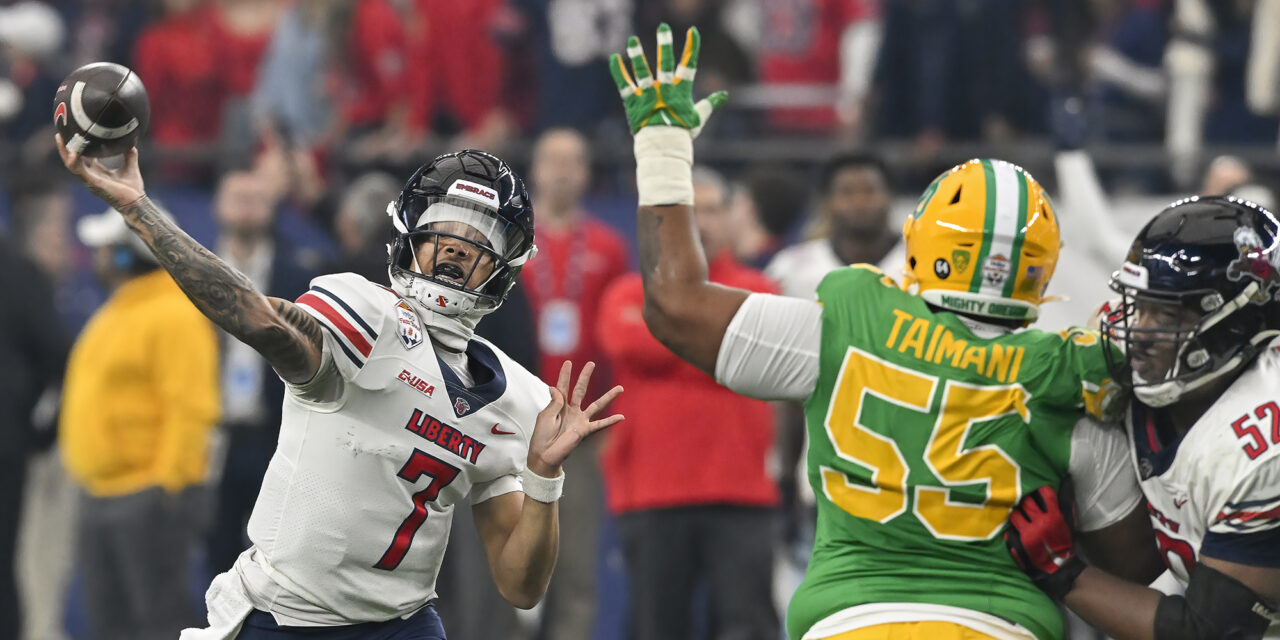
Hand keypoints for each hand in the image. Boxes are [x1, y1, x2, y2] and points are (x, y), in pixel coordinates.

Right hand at [55, 133, 145, 210]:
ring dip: (65, 152)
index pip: (83, 157)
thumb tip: (130, 144)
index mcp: (97, 171)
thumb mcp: (130, 168)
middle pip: (72, 159)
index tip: (74, 132)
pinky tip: (73, 153)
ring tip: (60, 138)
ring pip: (72, 164)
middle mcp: (90, 175)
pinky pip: (80, 172)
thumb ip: (129, 156)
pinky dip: (75, 162)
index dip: (77, 146)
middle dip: (65, 147)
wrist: (137, 202)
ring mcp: (90, 180)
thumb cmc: (132, 189)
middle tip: (60, 132)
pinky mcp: (93, 183)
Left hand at [527, 361, 623, 476]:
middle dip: (585, 377)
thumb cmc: (541, 436)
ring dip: (608, 397)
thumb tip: (554, 387)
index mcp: (558, 406)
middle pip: (580, 390)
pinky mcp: (584, 431)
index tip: (568, 362)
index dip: (565, 375)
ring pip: (596, 405)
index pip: (562, 387)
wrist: (544, 455)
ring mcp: (579, 420)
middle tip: (591, 363)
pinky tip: (621, 417)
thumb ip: (553, 403)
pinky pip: (599, 425)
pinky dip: (610, 421)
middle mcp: (571, 410)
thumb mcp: (545, 417)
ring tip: (620, 388)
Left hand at [610, 23, 726, 137]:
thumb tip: (724, 95)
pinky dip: (619, 72)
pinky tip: (614, 58)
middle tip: (663, 27)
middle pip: (665, 63)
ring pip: (642, 72)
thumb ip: (710, 103)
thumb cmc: (682, 133)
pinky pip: (624, 85)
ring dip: (637, 55)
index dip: (692, 48)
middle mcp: (664, 90)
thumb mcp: (698, 117)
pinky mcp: (633, 103)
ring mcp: (648, 95)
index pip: (689, 65)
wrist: (663, 148)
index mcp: (680, 91)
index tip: (692, 32)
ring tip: (632, 40)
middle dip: (665, 44)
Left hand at [1005, 485, 1086, 600]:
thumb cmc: (1066, 543)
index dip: (1041, 489)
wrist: (1060, 570)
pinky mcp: (1019, 544)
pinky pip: (1009, 532)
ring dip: (1016, 513)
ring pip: (1014, 515)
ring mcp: (1028, 534)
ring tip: (1018, 514)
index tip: (1038, 489)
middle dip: (1025, 499)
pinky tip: (1013, 529)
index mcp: (1055, 518)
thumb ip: (1067, 502)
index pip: (1046, 494)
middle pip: (1026, 502)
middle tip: (1025, 500)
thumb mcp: (1070, 523)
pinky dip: (1010, 529)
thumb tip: (1067, 480)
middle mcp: (1040, 524)